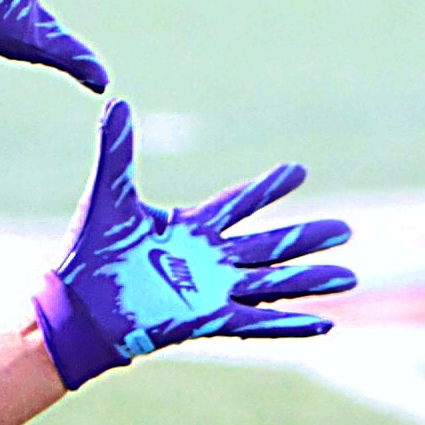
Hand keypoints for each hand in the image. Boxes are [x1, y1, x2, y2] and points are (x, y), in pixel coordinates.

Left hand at [34, 100, 356, 389]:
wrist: (75, 305)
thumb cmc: (91, 255)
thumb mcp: (110, 195)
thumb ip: (118, 152)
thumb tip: (115, 102)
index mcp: (191, 230)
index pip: (238, 204)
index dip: (269, 189)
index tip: (299, 171)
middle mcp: (208, 261)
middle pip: (269, 245)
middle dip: (306, 237)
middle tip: (346, 229)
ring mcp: (211, 291)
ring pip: (273, 282)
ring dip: (310, 279)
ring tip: (350, 276)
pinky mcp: (206, 320)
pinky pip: (257, 321)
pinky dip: (290, 322)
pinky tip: (324, 322)